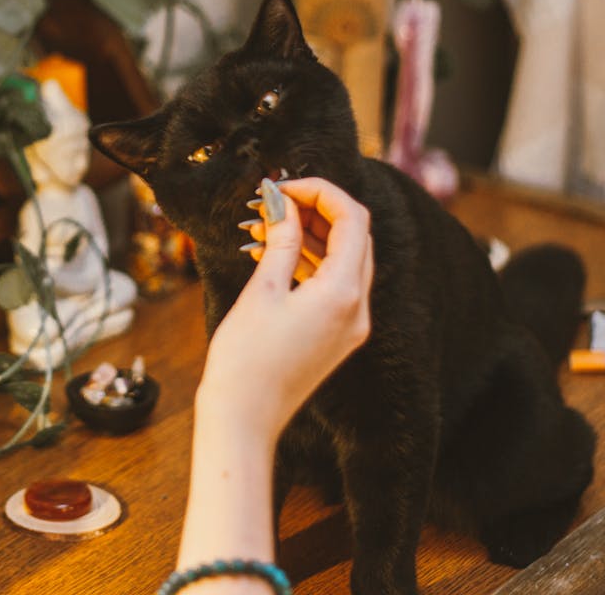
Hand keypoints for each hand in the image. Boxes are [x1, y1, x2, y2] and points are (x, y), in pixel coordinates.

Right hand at [198, 177, 373, 436]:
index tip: (283, 187)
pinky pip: (336, 284)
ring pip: (346, 259)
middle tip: (275, 202)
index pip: (351, 219)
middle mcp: (358, 308)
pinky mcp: (339, 336)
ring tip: (267, 226)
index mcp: (343, 293)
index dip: (320, 192)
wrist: (245, 417)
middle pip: (355, 236)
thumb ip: (283, 241)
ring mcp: (352, 324)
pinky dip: (312, 262)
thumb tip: (285, 203)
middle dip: (317, 210)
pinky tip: (276, 254)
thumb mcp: (263, 291)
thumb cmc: (246, 359)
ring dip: (312, 235)